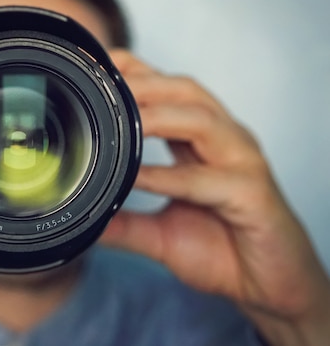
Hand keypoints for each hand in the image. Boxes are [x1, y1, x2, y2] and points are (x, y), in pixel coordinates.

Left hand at [99, 50, 329, 344]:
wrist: (270, 288)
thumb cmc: (223, 251)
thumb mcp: (161, 236)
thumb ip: (125, 224)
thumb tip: (84, 220)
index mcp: (204, 142)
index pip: (170, 93)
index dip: (137, 73)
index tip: (99, 67)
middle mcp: (225, 142)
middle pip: (186, 93)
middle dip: (143, 84)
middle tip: (103, 86)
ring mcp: (243, 164)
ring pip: (203, 121)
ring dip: (157, 117)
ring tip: (118, 121)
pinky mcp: (254, 195)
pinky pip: (210, 179)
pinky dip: (173, 176)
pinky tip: (140, 179)